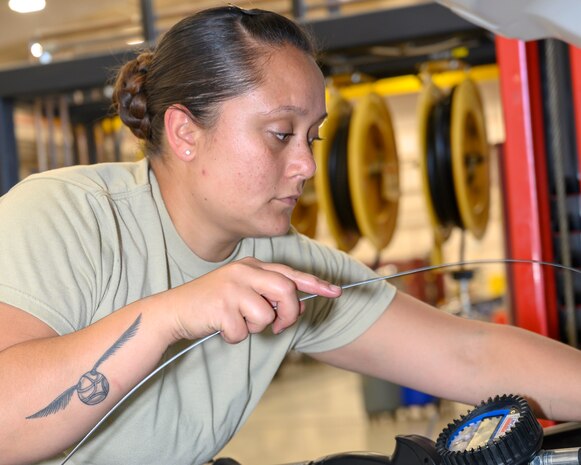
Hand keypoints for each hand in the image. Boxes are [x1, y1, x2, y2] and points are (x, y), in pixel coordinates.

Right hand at [164, 257, 341, 342]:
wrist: (174, 310)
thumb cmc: (213, 304)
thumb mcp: (243, 293)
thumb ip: (270, 296)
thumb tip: (301, 305)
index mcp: (251, 266)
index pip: (289, 273)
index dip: (315, 283)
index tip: (336, 291)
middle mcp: (244, 272)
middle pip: (286, 291)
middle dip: (289, 313)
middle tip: (279, 325)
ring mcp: (232, 288)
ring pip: (266, 316)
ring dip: (255, 328)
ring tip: (236, 321)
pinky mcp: (221, 307)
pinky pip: (243, 332)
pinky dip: (235, 337)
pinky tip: (221, 327)